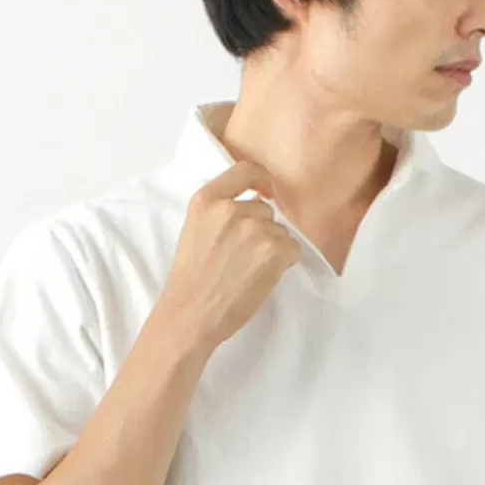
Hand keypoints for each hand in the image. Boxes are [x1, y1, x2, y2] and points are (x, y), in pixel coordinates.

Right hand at [159, 159, 301, 353]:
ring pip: (280, 231)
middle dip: (262, 229)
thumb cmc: (192, 279)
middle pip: (265, 209)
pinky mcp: (274, 251)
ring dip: (273, 248)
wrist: (192, 314)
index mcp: (206, 200)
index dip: (261, 179)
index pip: (244, 170)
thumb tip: (255, 202)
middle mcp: (231, 209)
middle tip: (245, 257)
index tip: (267, 190)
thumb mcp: (195, 230)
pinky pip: (293, 248)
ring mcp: (254, 228)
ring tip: (250, 270)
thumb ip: (219, 212)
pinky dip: (285, 262)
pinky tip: (264, 276)